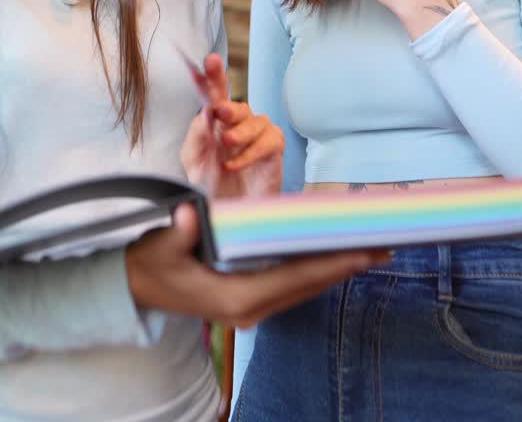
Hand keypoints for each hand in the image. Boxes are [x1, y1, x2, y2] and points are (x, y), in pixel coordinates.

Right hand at [125, 202, 391, 326]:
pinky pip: (293, 285)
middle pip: (308, 285)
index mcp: (235, 297)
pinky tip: (335, 254)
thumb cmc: (153, 263)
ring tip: (370, 249)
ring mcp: (252, 307)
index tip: (364, 251)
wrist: (136, 287)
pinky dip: (316, 269)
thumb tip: (191, 213)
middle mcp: (250, 308)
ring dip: (336, 268)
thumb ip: (180, 232)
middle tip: (385, 245)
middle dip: (346, 265)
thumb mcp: (162, 245)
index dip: (331, 264)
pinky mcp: (251, 299)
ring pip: (304, 287)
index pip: (294, 278)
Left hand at [180, 54, 284, 197]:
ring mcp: (258, 136)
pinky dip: (251, 152)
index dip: (214, 75)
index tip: (209, 61)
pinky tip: (235, 164)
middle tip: (220, 112)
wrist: (228, 212)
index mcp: (217, 121)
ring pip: (255, 121)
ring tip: (227, 145)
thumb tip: (205, 113)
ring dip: (240, 133)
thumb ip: (196, 135)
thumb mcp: (194, 160)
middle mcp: (239, 123)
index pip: (216, 92)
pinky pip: (268, 141)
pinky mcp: (273, 151)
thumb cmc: (212, 183)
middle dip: (230, 106)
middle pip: (239, 104)